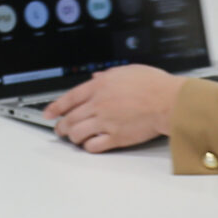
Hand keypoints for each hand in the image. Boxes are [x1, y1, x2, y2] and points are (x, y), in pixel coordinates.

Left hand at [45, 65, 180, 151]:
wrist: (168, 101)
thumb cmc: (153, 85)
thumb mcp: (127, 71)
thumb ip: (108, 75)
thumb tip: (96, 77)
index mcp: (100, 85)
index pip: (69, 98)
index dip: (55, 107)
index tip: (49, 113)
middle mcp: (99, 104)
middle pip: (70, 118)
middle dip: (61, 126)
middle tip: (60, 129)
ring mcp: (106, 121)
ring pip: (77, 133)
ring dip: (73, 137)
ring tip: (74, 138)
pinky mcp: (116, 137)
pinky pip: (93, 145)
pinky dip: (88, 146)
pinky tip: (90, 145)